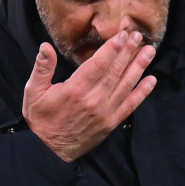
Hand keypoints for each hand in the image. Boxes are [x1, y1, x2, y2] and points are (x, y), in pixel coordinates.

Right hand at [23, 25, 157, 162]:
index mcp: (75, 89)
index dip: (113, 48)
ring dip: (138, 67)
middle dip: (128, 52)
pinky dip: (142, 93)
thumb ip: (42, 68)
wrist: (48, 151)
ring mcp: (104, 113)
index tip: (123, 35)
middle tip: (138, 36)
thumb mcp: (33, 91)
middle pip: (115, 71)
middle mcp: (93, 100)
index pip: (99, 64)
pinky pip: (130, 106)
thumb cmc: (40, 119)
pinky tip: (151, 80)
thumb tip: (45, 47)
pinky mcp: (110, 123)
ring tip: (149, 51)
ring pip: (126, 85)